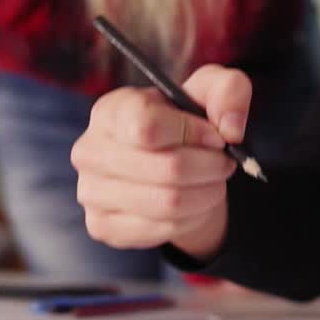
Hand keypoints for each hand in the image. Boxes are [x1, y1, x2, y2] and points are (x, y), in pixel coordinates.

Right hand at [71, 64, 249, 260]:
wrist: (166, 168)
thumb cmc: (183, 124)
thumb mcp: (210, 93)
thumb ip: (227, 90)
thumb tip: (230, 128)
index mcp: (110, 111)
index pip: (148, 127)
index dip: (193, 133)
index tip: (215, 137)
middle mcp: (89, 151)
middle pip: (167, 169)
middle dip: (209, 167)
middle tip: (223, 164)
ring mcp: (91, 192)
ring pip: (168, 203)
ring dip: (206, 194)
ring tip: (212, 182)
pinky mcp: (102, 226)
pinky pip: (163, 229)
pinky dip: (191, 218)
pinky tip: (194, 203)